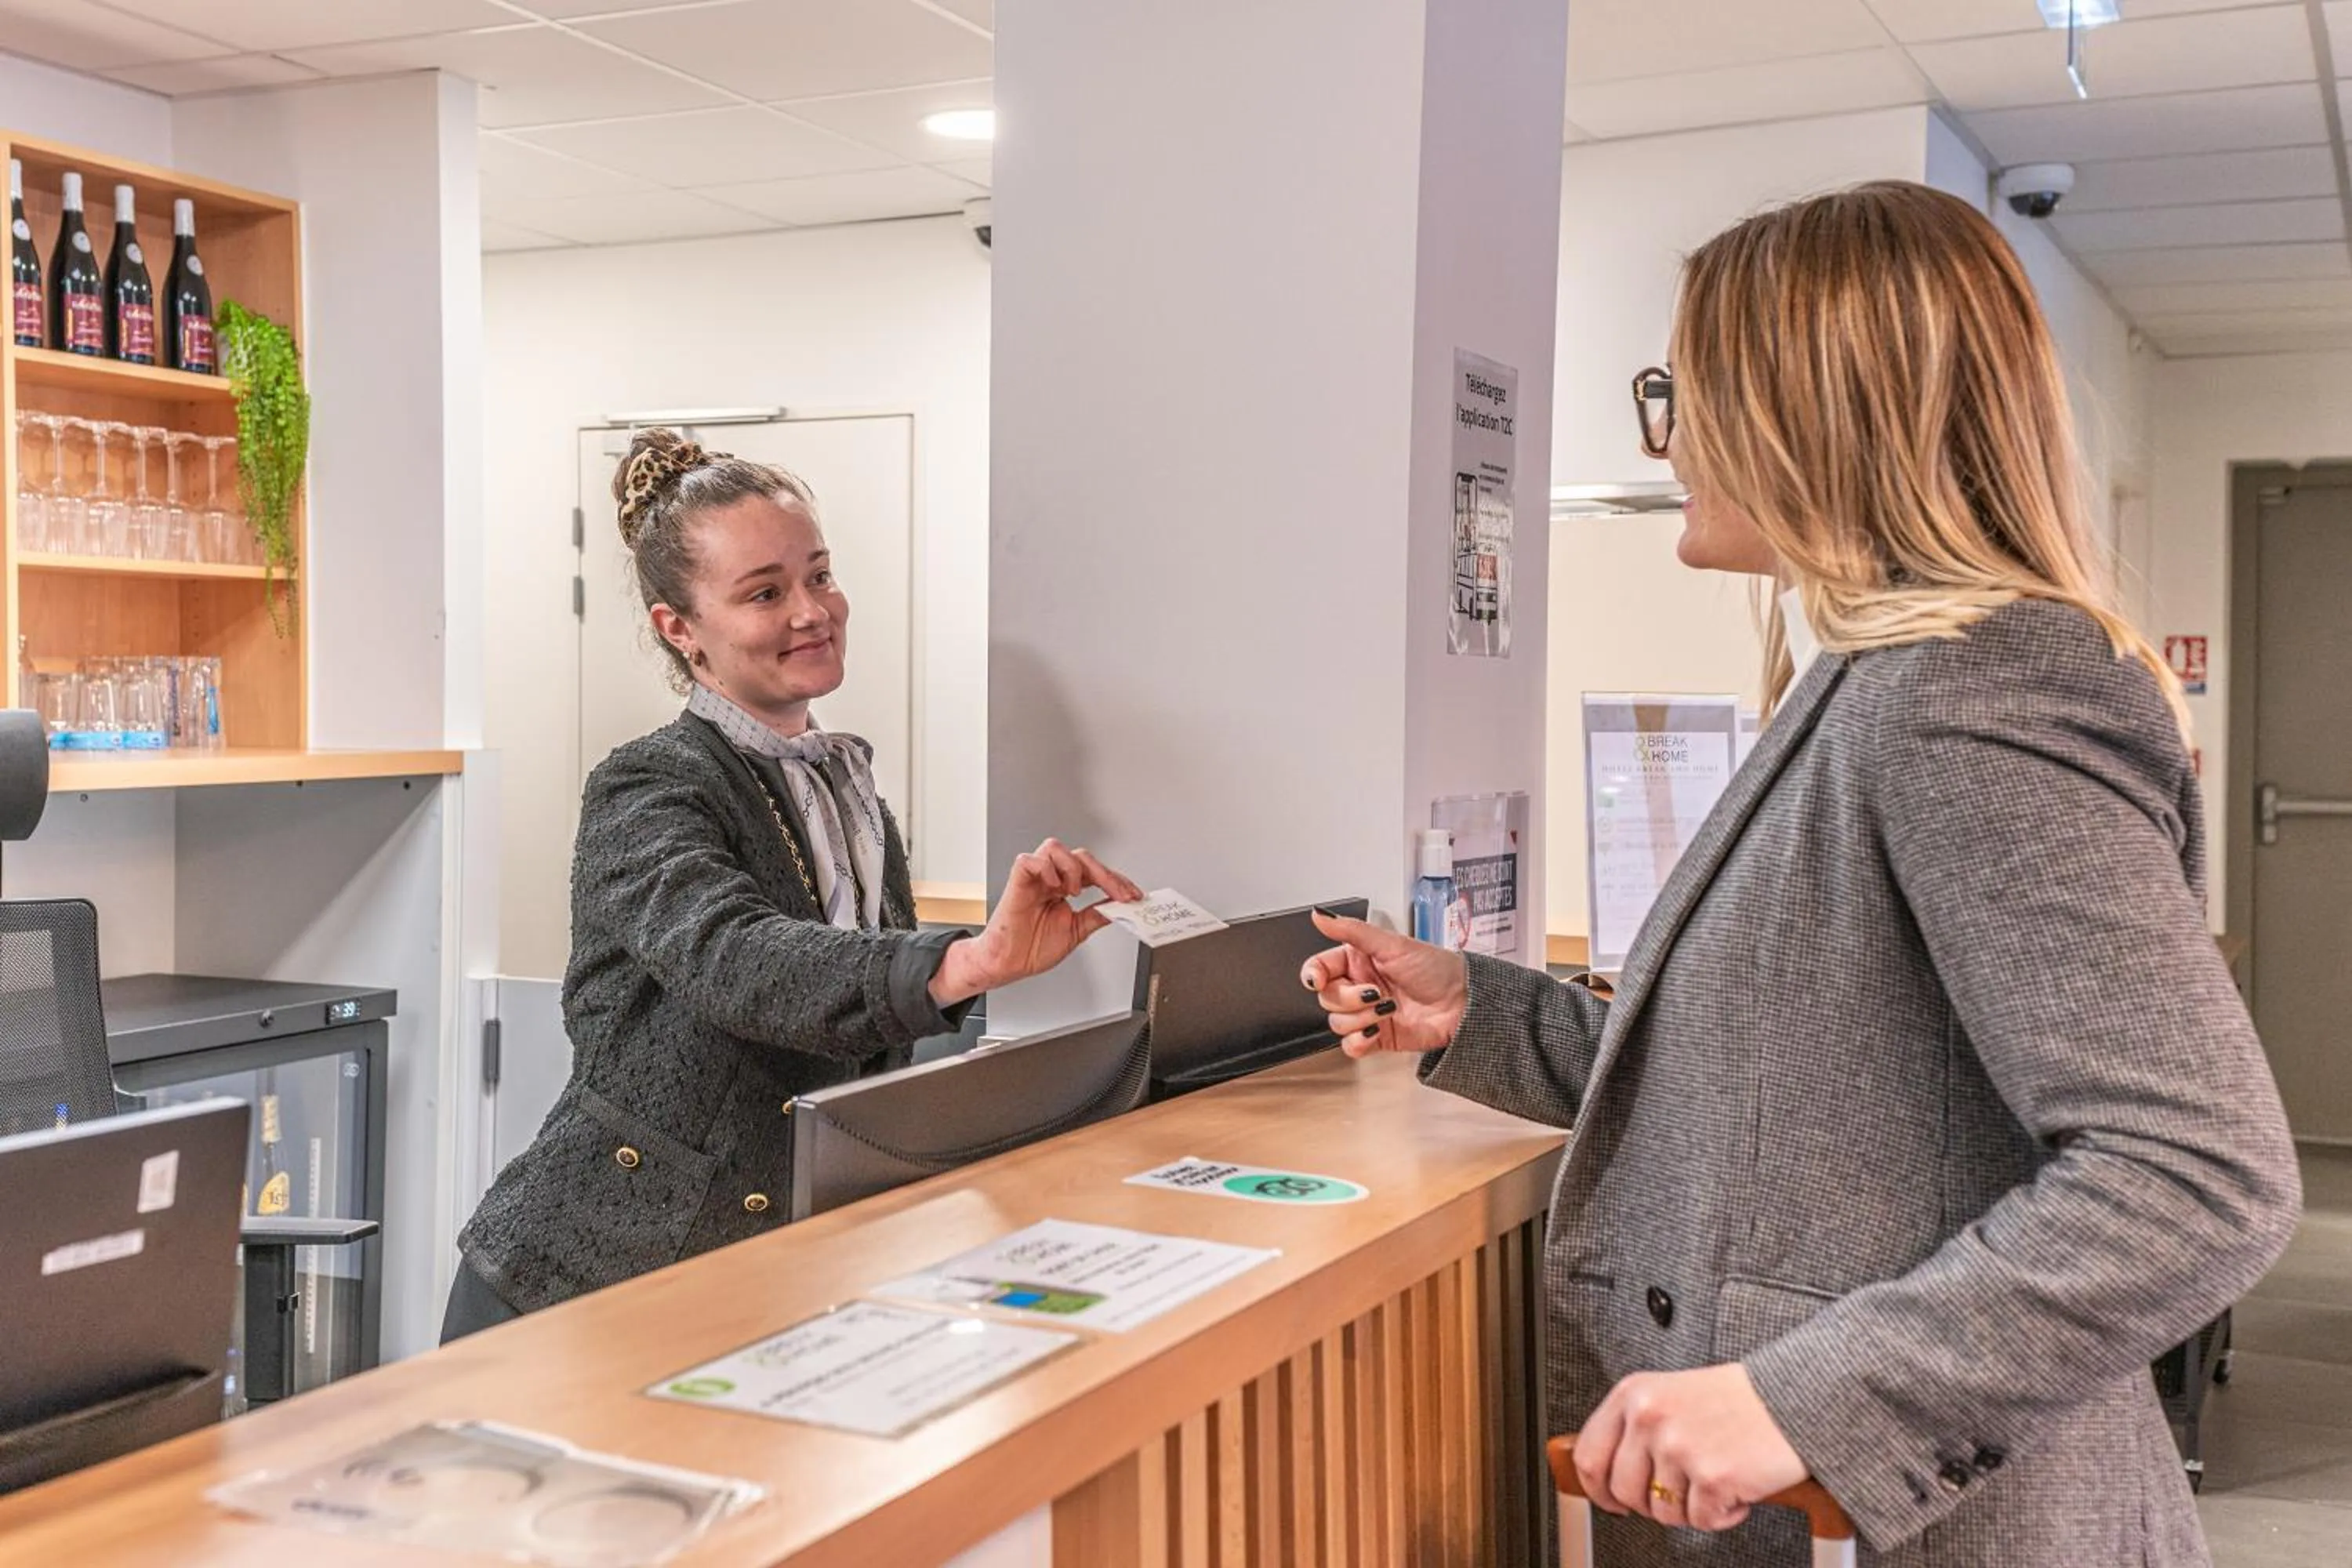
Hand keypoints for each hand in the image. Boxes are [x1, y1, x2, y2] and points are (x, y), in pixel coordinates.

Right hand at [931, 840, 1142, 1003]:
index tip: (1134, 895)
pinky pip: (1029, 860)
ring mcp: (1033, 879)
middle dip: (1104, 873)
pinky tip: (1054, 888)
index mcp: (1064, 888)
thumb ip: (1096, 915)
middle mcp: (1050, 879)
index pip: (1094, 872)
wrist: (1008, 964)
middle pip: (1080, 855)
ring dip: (1072, 868)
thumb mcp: (1076, 931)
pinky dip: (1045, 869)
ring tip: (1074, 892)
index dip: (1115, 880)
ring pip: (1055, 847)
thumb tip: (1119, 906)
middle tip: (1118, 892)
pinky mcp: (1016, 882)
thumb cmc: (1032, 947)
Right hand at [1299, 910, 1466, 1056]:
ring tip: (1386, 1010)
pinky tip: (1376, 1030)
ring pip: (1336, 1022)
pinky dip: (1359, 1041)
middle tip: (1374, 992)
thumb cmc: (1436, 969)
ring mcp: (1367, 1012)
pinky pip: (1349, 1046)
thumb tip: (1320, 914)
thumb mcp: (1392, 943)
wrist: (1463, 1003)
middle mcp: (1360, 985)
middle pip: (1327, 997)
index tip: (1319, 979)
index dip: (1314, 975)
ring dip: (1360, 1018)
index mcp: (1358, 960)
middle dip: (1349, 998)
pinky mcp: (1376, 1037)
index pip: (1320, 968)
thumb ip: (1351, 930)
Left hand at [1573, 1364, 1807, 1531]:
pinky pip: (1702, 1521)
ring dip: (1692, 1508)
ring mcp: (1679, 1447)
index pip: (1590, 1456)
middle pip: (1624, 1492)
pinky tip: (1739, 1488)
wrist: (1794, 1397)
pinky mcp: (1712, 1475)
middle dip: (1653, 1504)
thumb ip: (1636, 1429)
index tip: (1613, 1502)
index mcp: (1634, 1395)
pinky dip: (1724, 1515)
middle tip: (1683, 1492)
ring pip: (1663, 1512)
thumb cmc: (1738, 1400)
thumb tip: (1607, 1478)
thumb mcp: (1670, 1396)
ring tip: (1717, 1479)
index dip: (1599, 1489)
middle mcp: (1650, 1418)